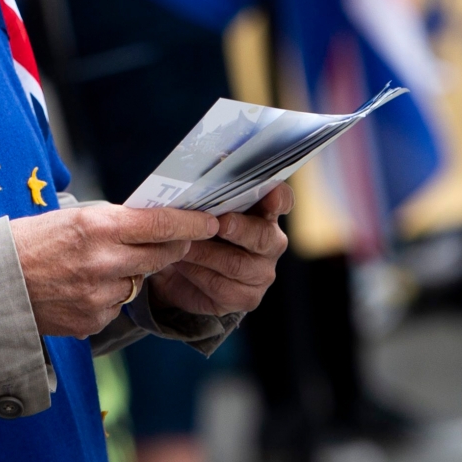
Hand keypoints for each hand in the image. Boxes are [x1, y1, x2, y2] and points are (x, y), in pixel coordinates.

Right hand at [10, 203, 218, 337]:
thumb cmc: (29, 242)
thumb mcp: (70, 217)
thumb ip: (112, 222)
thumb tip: (150, 223)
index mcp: (96, 226)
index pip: (158, 223)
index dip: (189, 223)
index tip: (208, 221)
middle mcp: (103, 262)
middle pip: (160, 255)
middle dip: (172, 248)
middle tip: (177, 241)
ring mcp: (99, 295)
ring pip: (137, 282)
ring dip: (130, 273)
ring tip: (97, 266)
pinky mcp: (92, 321)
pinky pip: (115, 306)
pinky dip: (106, 297)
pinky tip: (79, 289)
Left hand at [147, 183, 291, 318]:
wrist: (180, 275)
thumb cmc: (197, 232)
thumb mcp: (201, 210)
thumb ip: (210, 192)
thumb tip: (210, 163)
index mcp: (263, 213)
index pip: (281, 201)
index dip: (278, 198)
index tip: (270, 195)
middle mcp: (269, 243)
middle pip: (262, 236)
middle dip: (238, 228)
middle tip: (218, 223)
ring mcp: (261, 273)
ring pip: (236, 264)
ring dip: (204, 252)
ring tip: (181, 242)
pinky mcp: (246, 298)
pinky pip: (221, 287)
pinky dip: (196, 273)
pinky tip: (181, 263)